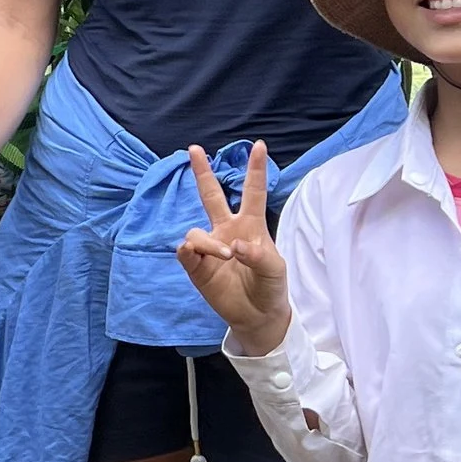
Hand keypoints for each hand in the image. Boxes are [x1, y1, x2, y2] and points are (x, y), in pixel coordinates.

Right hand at [173, 142, 291, 352]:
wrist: (258, 315)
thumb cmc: (270, 287)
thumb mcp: (275, 270)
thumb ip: (258, 255)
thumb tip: (233, 246)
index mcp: (251, 226)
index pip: (252, 192)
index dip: (255, 170)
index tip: (260, 146)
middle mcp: (227, 231)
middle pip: (211, 196)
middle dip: (202, 172)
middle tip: (194, 149)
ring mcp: (211, 248)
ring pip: (196, 232)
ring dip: (208, 242)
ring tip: (225, 256)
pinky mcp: (198, 268)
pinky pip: (186, 253)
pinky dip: (190, 252)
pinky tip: (194, 255)